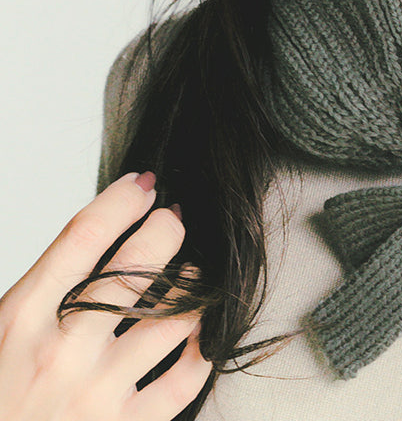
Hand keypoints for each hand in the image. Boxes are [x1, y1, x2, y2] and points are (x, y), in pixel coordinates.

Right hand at [0, 172, 211, 419]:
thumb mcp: (0, 332)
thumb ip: (48, 286)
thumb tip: (106, 229)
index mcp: (21, 319)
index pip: (84, 235)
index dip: (123, 200)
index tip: (143, 186)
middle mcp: (61, 353)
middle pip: (137, 266)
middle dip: (167, 228)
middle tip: (174, 219)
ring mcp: (96, 393)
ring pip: (173, 315)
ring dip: (192, 283)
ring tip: (191, 270)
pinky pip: (186, 378)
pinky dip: (204, 346)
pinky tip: (200, 328)